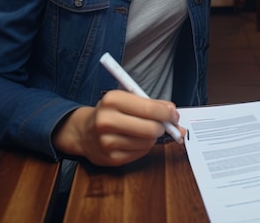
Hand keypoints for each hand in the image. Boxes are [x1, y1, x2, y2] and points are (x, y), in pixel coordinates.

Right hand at [52, 90, 183, 166]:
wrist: (84, 131)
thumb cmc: (113, 112)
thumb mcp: (129, 99)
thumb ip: (153, 104)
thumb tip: (175, 115)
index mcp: (112, 100)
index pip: (149, 108)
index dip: (167, 113)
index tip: (173, 115)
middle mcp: (107, 120)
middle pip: (150, 128)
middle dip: (162, 127)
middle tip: (163, 125)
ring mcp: (107, 142)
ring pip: (147, 142)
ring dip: (153, 138)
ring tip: (144, 131)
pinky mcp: (110, 159)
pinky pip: (140, 154)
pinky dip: (143, 147)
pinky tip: (135, 141)